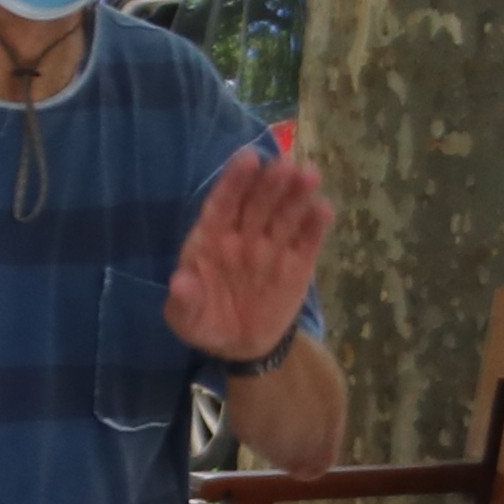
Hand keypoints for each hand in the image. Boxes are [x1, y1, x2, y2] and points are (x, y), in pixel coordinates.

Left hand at [167, 146, 333, 363]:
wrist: (240, 344)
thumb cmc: (205, 321)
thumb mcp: (186, 318)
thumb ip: (183, 301)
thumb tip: (179, 282)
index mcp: (212, 238)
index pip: (223, 204)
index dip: (234, 181)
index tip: (248, 158)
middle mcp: (244, 235)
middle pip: (258, 204)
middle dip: (270, 183)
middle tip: (285, 164)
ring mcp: (273, 247)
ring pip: (286, 215)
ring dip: (297, 194)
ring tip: (309, 175)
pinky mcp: (298, 263)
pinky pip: (307, 241)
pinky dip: (316, 225)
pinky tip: (324, 209)